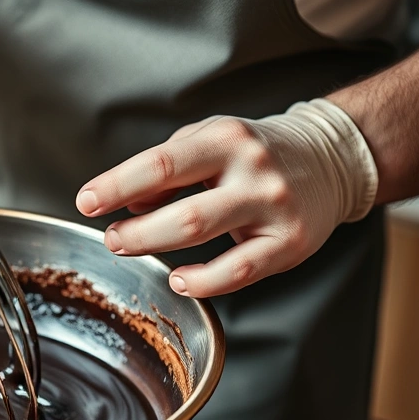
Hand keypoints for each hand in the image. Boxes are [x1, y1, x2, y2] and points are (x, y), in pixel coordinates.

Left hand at [75, 99, 378, 297]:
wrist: (331, 159)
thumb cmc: (254, 152)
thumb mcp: (208, 142)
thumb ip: (166, 168)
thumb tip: (128, 203)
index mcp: (226, 138)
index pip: (161, 164)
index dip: (117, 185)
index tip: (86, 202)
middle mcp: (253, 170)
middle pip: (182, 209)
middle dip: (136, 229)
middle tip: (111, 236)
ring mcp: (274, 207)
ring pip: (206, 236)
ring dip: (157, 246)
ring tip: (131, 249)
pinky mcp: (291, 242)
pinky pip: (240, 270)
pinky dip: (204, 281)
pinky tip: (180, 280)